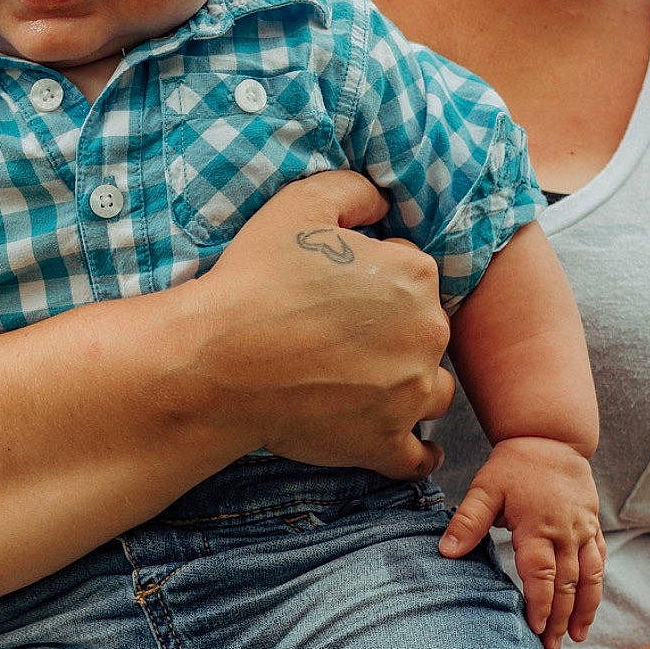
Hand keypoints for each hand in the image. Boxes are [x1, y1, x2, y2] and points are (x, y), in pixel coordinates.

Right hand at [189, 170, 455, 481]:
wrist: (219, 363)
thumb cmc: (254, 283)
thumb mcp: (299, 205)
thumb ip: (353, 190)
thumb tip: (383, 200)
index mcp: (413, 275)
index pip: (413, 275)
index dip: (375, 281)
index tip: (338, 293)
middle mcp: (426, 335)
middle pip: (426, 332)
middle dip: (394, 333)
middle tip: (341, 339)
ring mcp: (408, 395)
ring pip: (430, 390)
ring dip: (408, 387)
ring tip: (365, 386)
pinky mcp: (384, 443)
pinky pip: (418, 458)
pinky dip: (415, 453)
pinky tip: (406, 445)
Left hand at [440, 437, 604, 648]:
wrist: (550, 439)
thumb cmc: (513, 466)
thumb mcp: (484, 489)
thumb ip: (467, 521)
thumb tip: (445, 551)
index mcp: (537, 528)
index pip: (541, 575)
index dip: (539, 604)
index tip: (534, 628)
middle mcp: (565, 533)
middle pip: (566, 584)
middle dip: (558, 618)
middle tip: (550, 646)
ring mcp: (582, 531)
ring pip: (589, 577)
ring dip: (584, 609)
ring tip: (575, 636)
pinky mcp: (592, 526)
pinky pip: (599, 561)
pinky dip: (596, 586)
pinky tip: (589, 606)